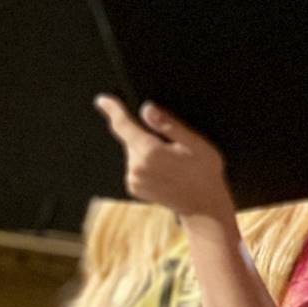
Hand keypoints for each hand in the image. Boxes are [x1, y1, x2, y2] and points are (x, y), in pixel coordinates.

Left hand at [95, 97, 234, 222]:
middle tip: (174, 148)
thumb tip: (146, 109)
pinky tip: (165, 173)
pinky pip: (135, 167)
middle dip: (147, 136)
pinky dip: (147, 164)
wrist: (204, 206)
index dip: (113, 110)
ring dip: (148, 151)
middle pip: (132, 139)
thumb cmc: (204, 173)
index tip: (102, 100)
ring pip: (134, 153)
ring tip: (173, 164)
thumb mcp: (196, 143)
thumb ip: (169, 124)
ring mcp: (133, 179)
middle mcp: (136, 167)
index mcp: (150, 152)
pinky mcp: (134, 188)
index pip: (123, 126)